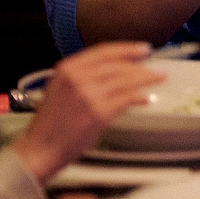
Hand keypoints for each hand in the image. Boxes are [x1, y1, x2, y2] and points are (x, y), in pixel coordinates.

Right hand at [12, 43, 165, 181]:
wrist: (40, 149)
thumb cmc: (51, 123)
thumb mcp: (60, 89)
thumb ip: (84, 76)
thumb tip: (117, 69)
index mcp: (67, 68)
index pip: (104, 51)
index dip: (127, 49)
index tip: (143, 49)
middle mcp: (78, 77)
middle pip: (119, 65)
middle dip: (141, 66)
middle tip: (157, 68)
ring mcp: (89, 94)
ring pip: (127, 80)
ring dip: (147, 78)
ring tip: (159, 78)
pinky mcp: (99, 112)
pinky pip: (128, 98)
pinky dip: (140, 97)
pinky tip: (146, 98)